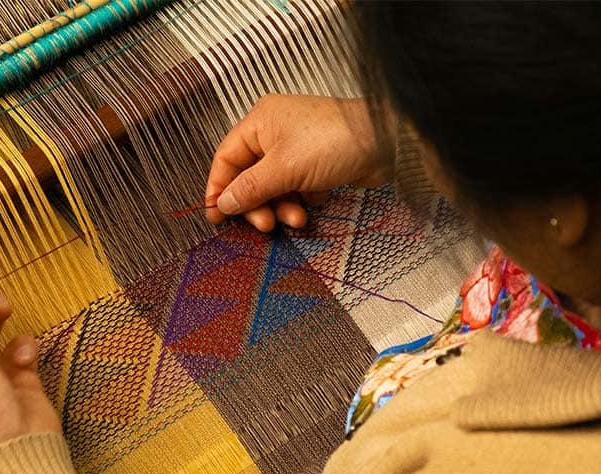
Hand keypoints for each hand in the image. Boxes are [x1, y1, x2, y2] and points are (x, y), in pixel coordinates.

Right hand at [206, 94, 394, 231]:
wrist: (384, 142)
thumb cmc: (334, 141)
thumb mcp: (284, 169)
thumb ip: (250, 188)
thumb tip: (223, 203)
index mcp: (260, 122)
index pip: (226, 157)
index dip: (218, 187)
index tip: (216, 215)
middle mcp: (275, 132)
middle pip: (250, 176)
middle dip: (257, 203)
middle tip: (265, 224)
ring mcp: (296, 148)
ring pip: (274, 186)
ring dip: (281, 206)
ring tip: (297, 218)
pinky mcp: (315, 164)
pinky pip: (295, 188)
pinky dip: (299, 201)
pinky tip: (312, 205)